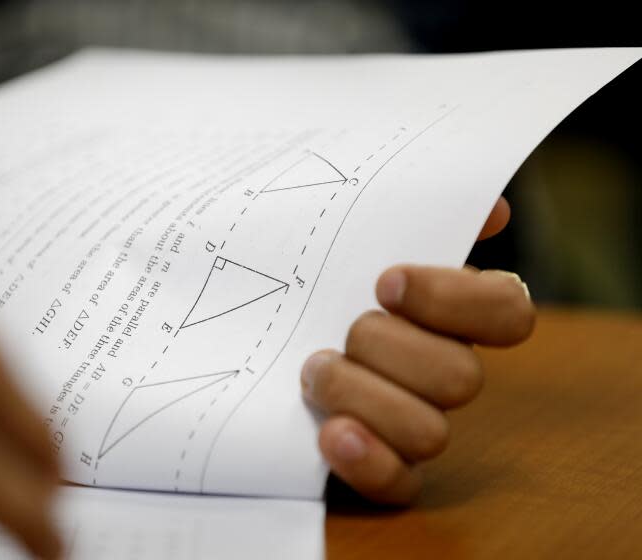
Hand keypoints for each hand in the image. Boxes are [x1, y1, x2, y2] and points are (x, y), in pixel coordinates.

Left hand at [301, 197, 534, 503]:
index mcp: (449, 309)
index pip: (506, 310)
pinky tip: (330, 434)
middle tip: (339, 330)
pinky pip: (400, 485)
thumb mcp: (337, 226)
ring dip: (366, 399)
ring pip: (431, 433)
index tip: (385, 282)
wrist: (239, 321)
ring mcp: (413, 421)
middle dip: (390, 351)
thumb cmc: (297, 270)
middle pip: (461, 376)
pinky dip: (368, 462)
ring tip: (313, 372)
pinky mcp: (380, 467)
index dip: (455, 299)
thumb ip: (406, 209)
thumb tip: (492, 209)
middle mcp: (442, 368)